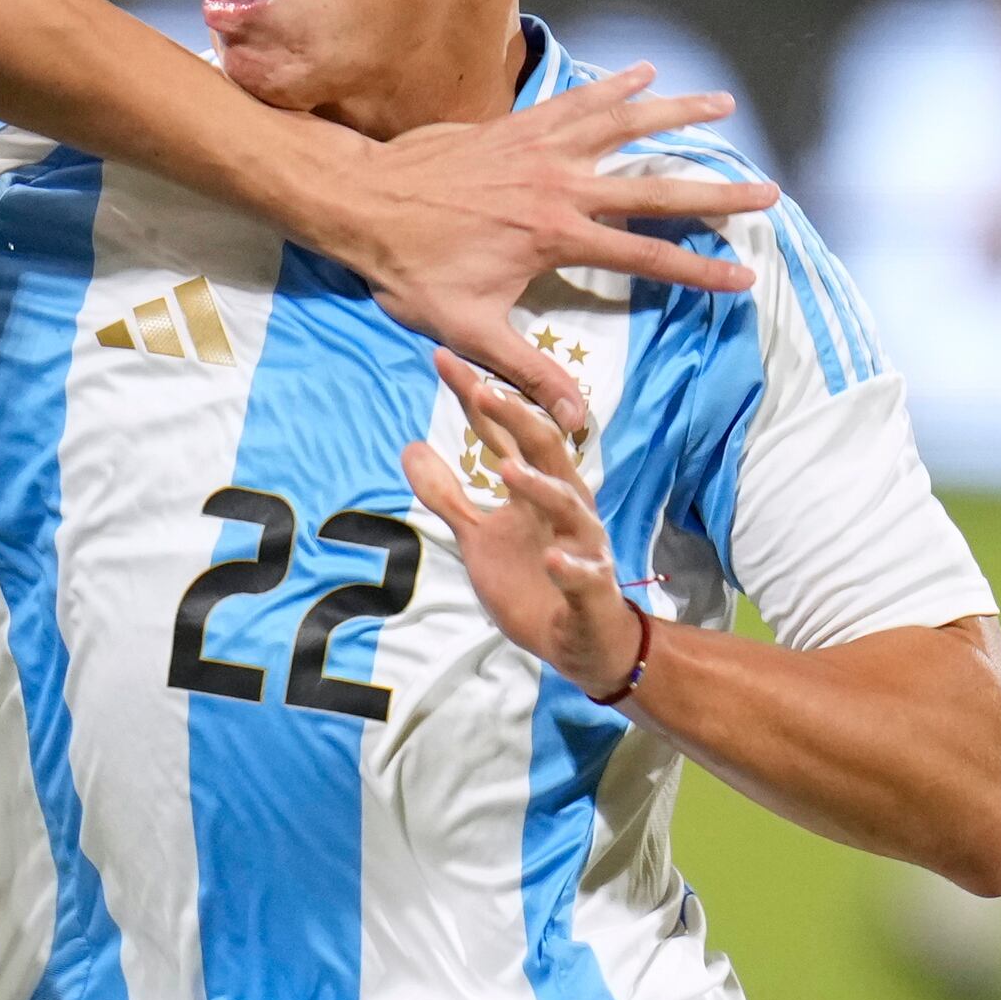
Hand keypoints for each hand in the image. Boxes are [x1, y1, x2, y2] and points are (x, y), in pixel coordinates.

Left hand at [291, 65, 772, 432]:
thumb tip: (576, 419)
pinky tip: (645, 72)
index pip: (644, 258)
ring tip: (724, 104)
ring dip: (677, 113)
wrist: (367, 204)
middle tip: (765, 190)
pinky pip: (577, 101)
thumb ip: (527, 370)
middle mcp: (560, 187)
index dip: (697, 269)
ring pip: (624, 125)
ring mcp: (542, 150)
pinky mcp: (519, 126)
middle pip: (654, 186)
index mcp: (556, 238)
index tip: (742, 275)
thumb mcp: (469, 331)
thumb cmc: (412, 271)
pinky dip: (614, 86)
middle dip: (715, 190)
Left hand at [404, 352, 645, 693]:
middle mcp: (564, 507)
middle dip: (518, 421)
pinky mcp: (591, 588)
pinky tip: (553, 560)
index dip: (477, 398)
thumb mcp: (478, 535)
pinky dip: (569, 567)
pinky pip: (584, 575)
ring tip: (509, 472)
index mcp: (537, 489)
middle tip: (484, 392)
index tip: (444, 360)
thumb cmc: (533, 579)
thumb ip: (447, 494)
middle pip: (545, 452)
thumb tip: (409, 447)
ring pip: (569, 507)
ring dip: (540, 488)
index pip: (506, 434)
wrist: (581, 639)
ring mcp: (581, 545)